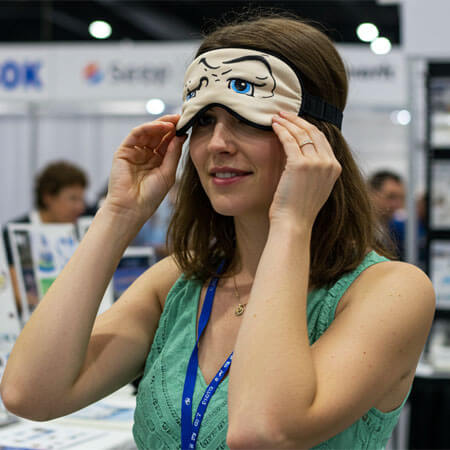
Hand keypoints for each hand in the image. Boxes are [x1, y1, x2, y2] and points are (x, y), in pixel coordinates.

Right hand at [103, 114, 186, 224]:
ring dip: (161, 124)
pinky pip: (136, 134)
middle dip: (170, 125)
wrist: (132, 208)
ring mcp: (135, 152)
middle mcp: (146, 155)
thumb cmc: (150, 196)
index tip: (188, 125)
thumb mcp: (168, 173)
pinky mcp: (124, 151)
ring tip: (174, 121)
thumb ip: (173, 153)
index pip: (167, 143)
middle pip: (158, 135)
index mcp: (158, 161)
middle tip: (181, 118)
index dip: (177, 133)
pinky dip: (149, 127)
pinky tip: (161, 126)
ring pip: (148, 132)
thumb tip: (181, 135)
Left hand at [270, 111, 341, 229]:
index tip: (295, 122)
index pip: (322, 140)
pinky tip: (273, 125)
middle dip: (297, 120)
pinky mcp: (300, 165)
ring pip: (301, 133)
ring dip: (287, 122)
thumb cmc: (298, 209)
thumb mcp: (315, 187)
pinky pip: (289, 140)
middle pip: (313, 132)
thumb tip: (302, 156)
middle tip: (284, 113)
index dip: (307, 127)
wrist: (294, 224)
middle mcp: (329, 163)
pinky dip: (281, 130)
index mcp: (335, 168)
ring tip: (276, 117)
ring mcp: (316, 163)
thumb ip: (315, 171)